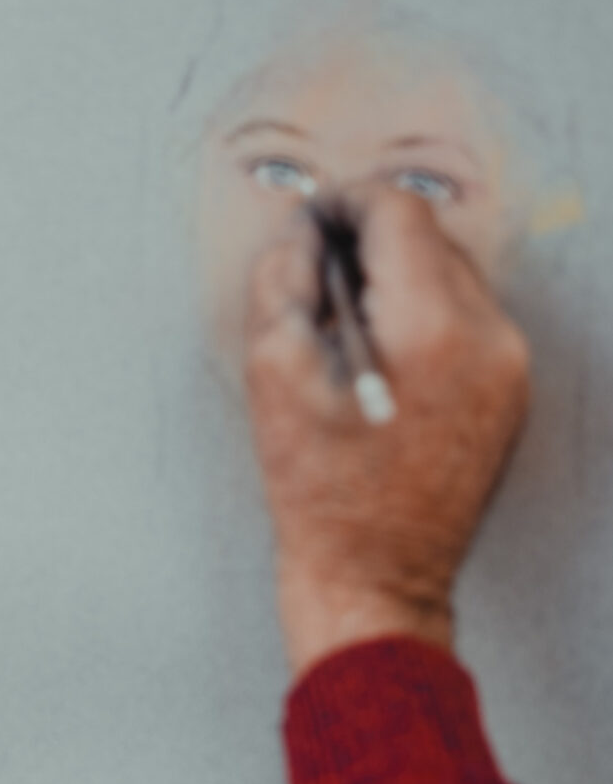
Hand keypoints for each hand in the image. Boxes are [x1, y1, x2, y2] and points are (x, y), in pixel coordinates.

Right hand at [244, 188, 529, 675]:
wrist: (373, 579)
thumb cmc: (324, 497)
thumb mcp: (275, 375)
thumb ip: (283, 279)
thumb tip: (302, 233)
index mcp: (433, 328)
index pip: (398, 212)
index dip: (345, 204)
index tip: (316, 219)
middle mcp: (488, 340)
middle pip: (429, 239)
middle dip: (369, 249)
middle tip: (319, 285)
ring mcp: (507, 369)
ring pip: (450, 278)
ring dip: (396, 286)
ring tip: (346, 335)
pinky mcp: (508, 393)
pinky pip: (465, 322)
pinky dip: (421, 323)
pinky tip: (379, 365)